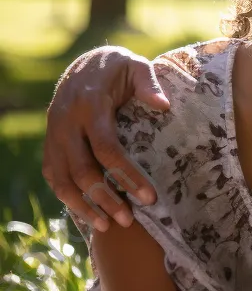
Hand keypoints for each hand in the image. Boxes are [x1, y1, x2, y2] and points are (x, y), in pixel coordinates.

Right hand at [44, 46, 167, 231]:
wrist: (84, 64)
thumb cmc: (117, 69)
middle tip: (128, 220)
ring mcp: (54, 135)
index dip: (127, 175)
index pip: (106, 149)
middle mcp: (66, 123)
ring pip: (62, 179)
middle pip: (82, 170)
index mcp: (90, 106)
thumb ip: (148, 84)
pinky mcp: (50, 143)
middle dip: (105, 198)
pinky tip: (86, 214)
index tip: (149, 197)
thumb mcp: (135, 67)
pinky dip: (66, 197)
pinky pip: (53, 175)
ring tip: (107, 227)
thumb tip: (163, 105)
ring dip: (83, 205)